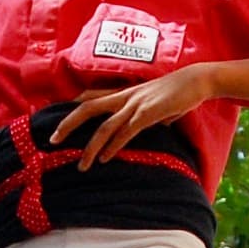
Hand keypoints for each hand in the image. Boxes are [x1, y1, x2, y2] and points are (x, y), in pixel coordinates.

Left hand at [53, 63, 220, 167]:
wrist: (196, 82)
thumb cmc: (177, 94)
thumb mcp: (154, 106)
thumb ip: (145, 117)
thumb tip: (147, 127)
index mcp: (123, 93)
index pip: (90, 98)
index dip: (72, 109)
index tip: (58, 123)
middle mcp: (124, 96)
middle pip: (87, 108)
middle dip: (68, 124)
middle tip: (52, 141)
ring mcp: (134, 104)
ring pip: (104, 126)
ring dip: (90, 148)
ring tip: (81, 166)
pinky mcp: (147, 114)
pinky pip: (125, 132)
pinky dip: (112, 147)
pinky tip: (104, 159)